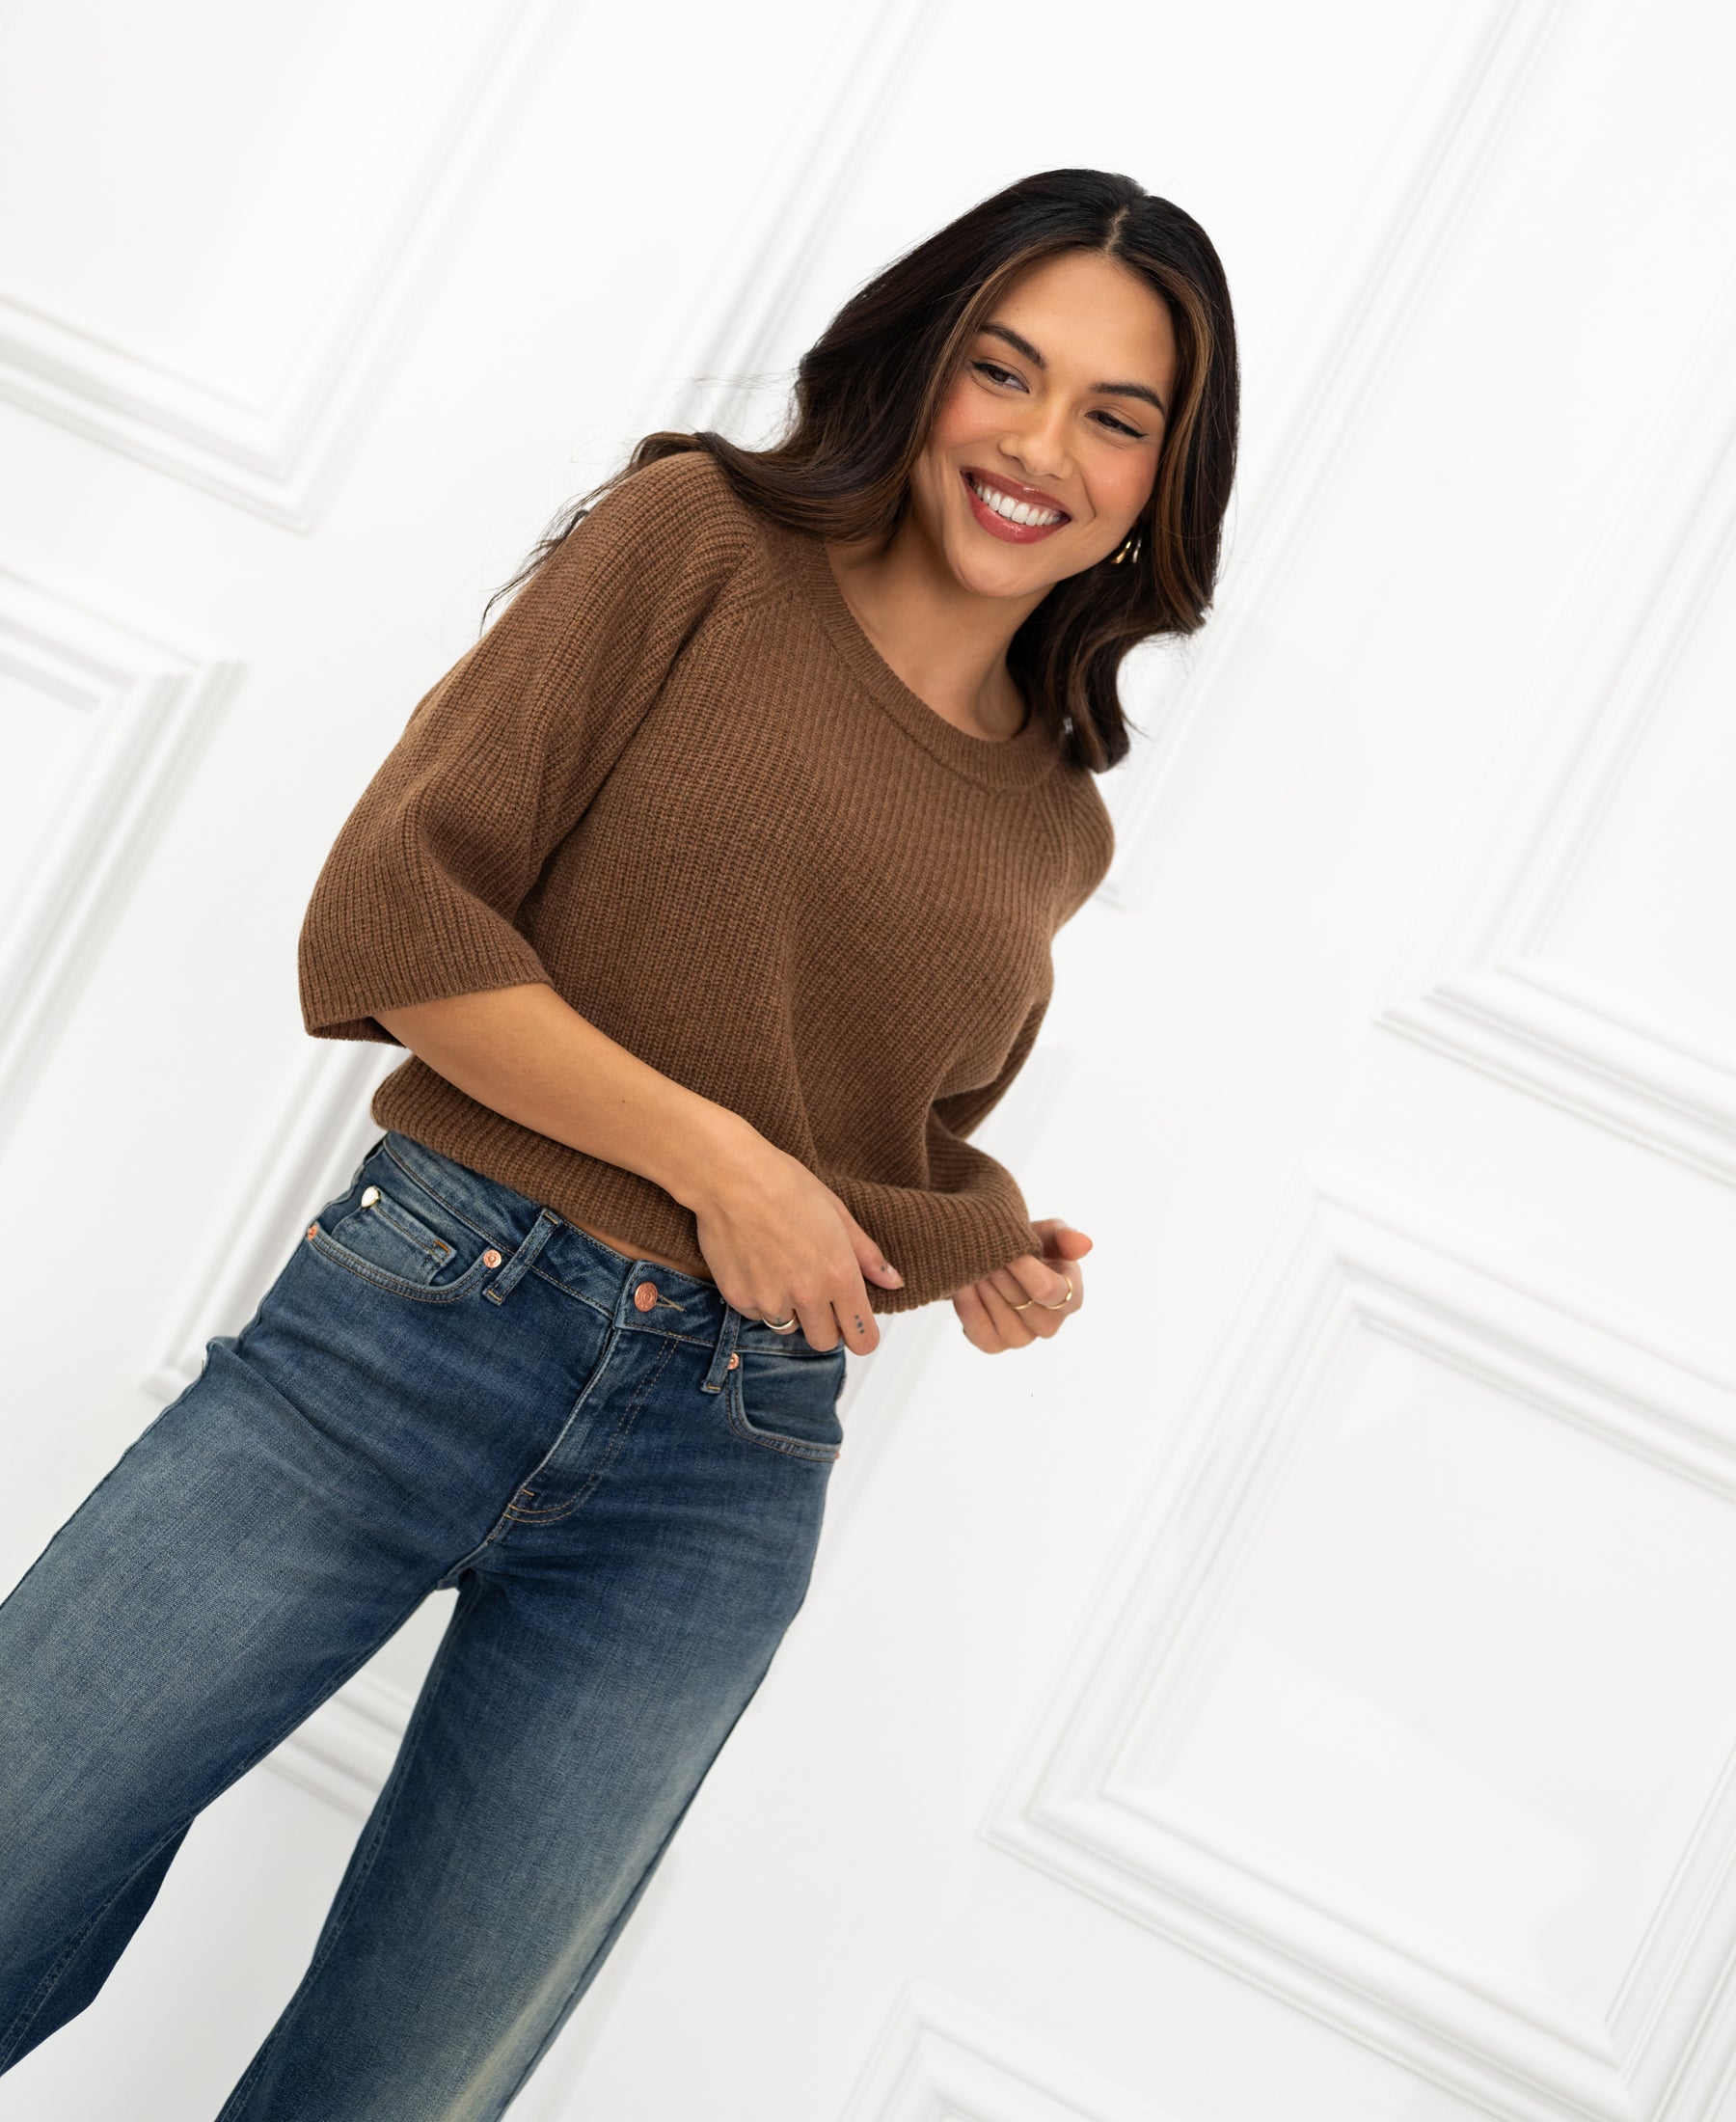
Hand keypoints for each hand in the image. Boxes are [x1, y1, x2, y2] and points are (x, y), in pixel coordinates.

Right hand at [685, 1116, 900, 1353]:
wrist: (731, 1177)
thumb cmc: (785, 1186)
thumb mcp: (838, 1213)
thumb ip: (867, 1255)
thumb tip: (893, 1281)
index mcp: (839, 1275)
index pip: (862, 1338)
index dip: (861, 1334)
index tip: (855, 1325)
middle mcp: (807, 1295)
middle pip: (824, 1342)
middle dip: (825, 1324)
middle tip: (815, 1293)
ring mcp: (771, 1300)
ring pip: (788, 1328)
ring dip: (789, 1310)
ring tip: (781, 1270)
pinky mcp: (739, 1300)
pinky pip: (757, 1314)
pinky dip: (760, 1299)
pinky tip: (756, 1264)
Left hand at [952, 1219, 1091, 1352]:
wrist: (996, 1260)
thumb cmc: (1029, 1248)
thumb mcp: (1047, 1234)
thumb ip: (1064, 1237)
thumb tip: (1085, 1244)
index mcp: (1070, 1297)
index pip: (1048, 1290)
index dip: (1024, 1268)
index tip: (1007, 1248)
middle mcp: (1049, 1324)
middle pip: (1020, 1301)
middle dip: (1000, 1271)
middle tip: (984, 1249)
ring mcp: (1021, 1338)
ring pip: (999, 1315)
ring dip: (984, 1285)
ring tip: (974, 1262)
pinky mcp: (994, 1344)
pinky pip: (978, 1331)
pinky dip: (968, 1305)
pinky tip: (963, 1283)